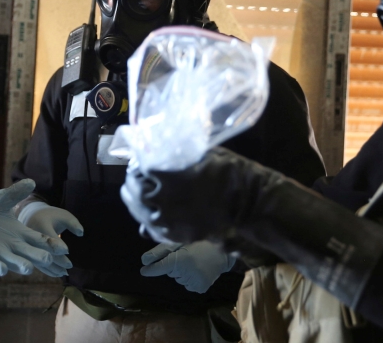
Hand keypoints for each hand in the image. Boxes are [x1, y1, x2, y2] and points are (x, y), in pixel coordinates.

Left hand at [0, 180, 72, 276]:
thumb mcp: (1, 199)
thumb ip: (15, 192)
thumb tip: (32, 182)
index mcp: (21, 233)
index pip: (39, 241)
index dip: (51, 245)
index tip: (64, 249)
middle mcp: (13, 246)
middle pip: (30, 254)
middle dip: (39, 257)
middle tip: (49, 259)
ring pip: (13, 262)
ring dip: (21, 265)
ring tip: (29, 267)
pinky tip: (2, 269)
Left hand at [121, 147, 274, 243]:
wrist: (248, 202)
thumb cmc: (227, 171)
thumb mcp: (201, 152)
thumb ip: (176, 151)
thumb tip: (155, 146)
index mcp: (168, 178)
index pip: (140, 169)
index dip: (138, 164)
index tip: (140, 160)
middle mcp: (164, 201)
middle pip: (135, 191)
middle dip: (133, 181)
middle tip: (135, 175)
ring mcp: (170, 222)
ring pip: (140, 213)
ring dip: (137, 202)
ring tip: (138, 194)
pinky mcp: (177, 236)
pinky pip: (152, 230)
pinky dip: (146, 220)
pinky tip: (148, 213)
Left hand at [140, 241, 235, 292]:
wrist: (224, 252)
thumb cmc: (200, 242)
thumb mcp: (179, 242)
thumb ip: (161, 251)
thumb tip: (144, 261)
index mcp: (181, 259)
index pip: (161, 267)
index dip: (151, 269)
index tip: (143, 270)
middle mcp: (187, 273)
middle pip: (170, 272)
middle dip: (174, 264)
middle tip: (187, 255)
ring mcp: (194, 283)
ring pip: (178, 278)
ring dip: (182, 271)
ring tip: (195, 261)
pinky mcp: (200, 288)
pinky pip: (187, 284)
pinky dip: (190, 278)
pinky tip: (198, 270)